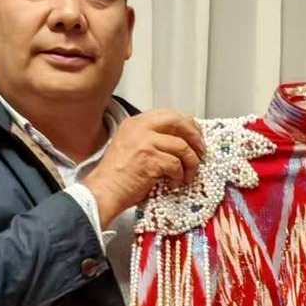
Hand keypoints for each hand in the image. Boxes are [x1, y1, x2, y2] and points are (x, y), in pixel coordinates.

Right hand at [86, 110, 205, 225]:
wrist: (104, 191)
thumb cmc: (117, 176)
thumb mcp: (131, 147)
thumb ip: (151, 139)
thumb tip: (178, 143)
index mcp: (136, 122)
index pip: (169, 115)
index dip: (187, 125)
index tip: (196, 138)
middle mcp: (140, 128)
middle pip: (178, 122)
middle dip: (195, 137)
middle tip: (201, 152)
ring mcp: (145, 142)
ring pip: (182, 146)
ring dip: (190, 162)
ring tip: (188, 175)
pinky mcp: (150, 159)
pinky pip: (176, 164)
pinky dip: (179, 176)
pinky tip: (174, 183)